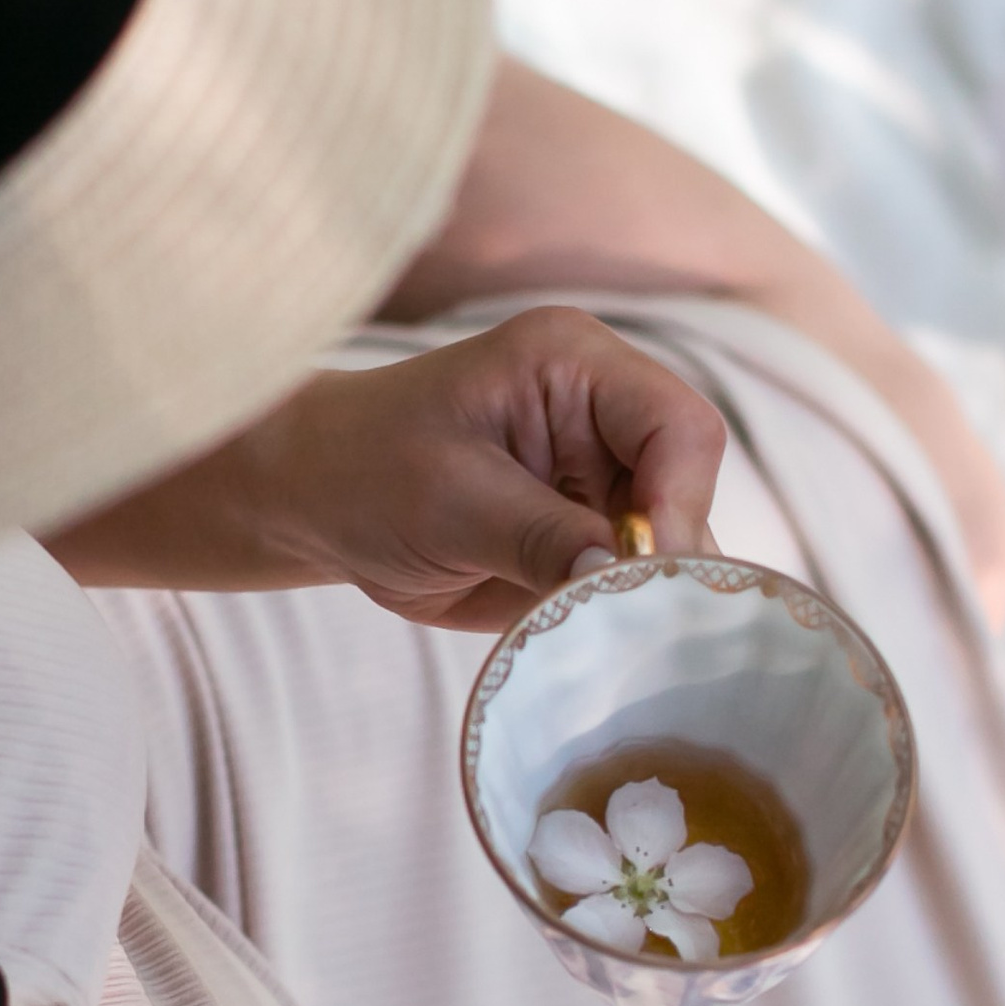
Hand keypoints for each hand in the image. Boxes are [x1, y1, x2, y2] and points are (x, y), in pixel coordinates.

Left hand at [244, 306, 728, 631]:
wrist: (316, 502)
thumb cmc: (366, 470)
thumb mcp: (449, 503)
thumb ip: (540, 537)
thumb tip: (621, 579)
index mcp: (575, 364)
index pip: (679, 427)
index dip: (679, 504)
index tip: (644, 576)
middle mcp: (605, 414)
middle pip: (688, 491)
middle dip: (666, 561)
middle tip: (632, 625)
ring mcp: (601, 475)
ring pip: (672, 545)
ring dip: (647, 598)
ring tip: (605, 636)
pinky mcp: (588, 531)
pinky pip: (633, 581)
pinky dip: (624, 616)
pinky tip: (596, 641)